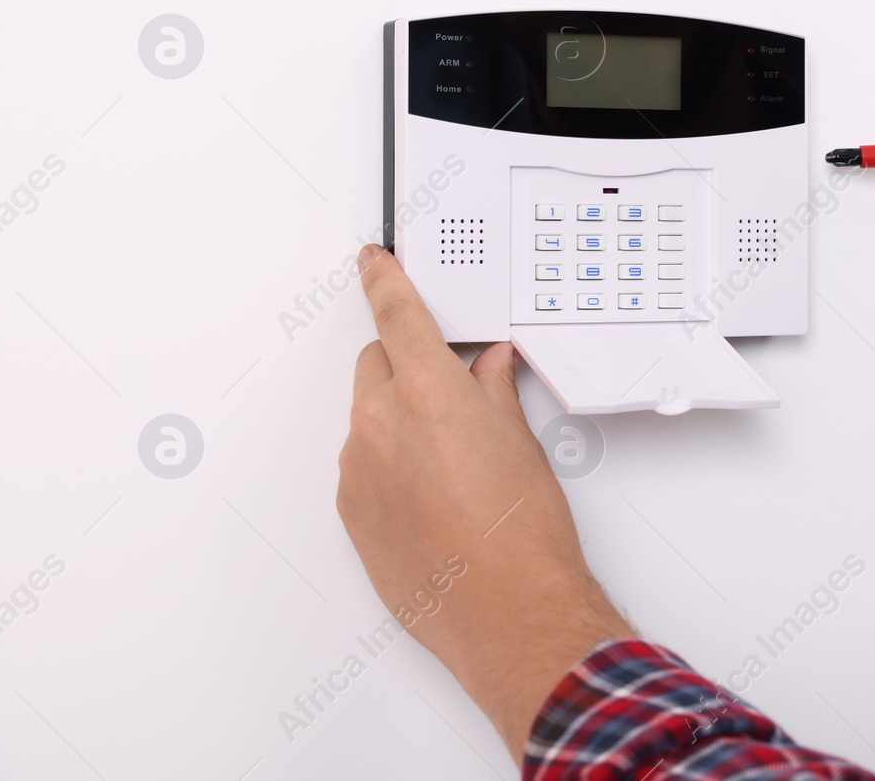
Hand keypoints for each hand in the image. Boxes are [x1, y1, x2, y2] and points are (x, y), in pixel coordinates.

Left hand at [337, 244, 631, 761]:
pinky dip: (389, 467)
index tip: (373, 262)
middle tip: (454, 393)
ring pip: (369, 419)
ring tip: (454, 466)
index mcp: (427, 392)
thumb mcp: (522, 444)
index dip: (384, 280)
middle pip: (377, 364)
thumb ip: (493, 394)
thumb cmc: (524, 535)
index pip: (397, 314)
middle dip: (409, 366)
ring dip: (400, 422)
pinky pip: (363, 467)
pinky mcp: (350, 513)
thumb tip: (488, 369)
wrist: (508, 613)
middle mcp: (380, 424)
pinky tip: (434, 499)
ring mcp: (358, 471)